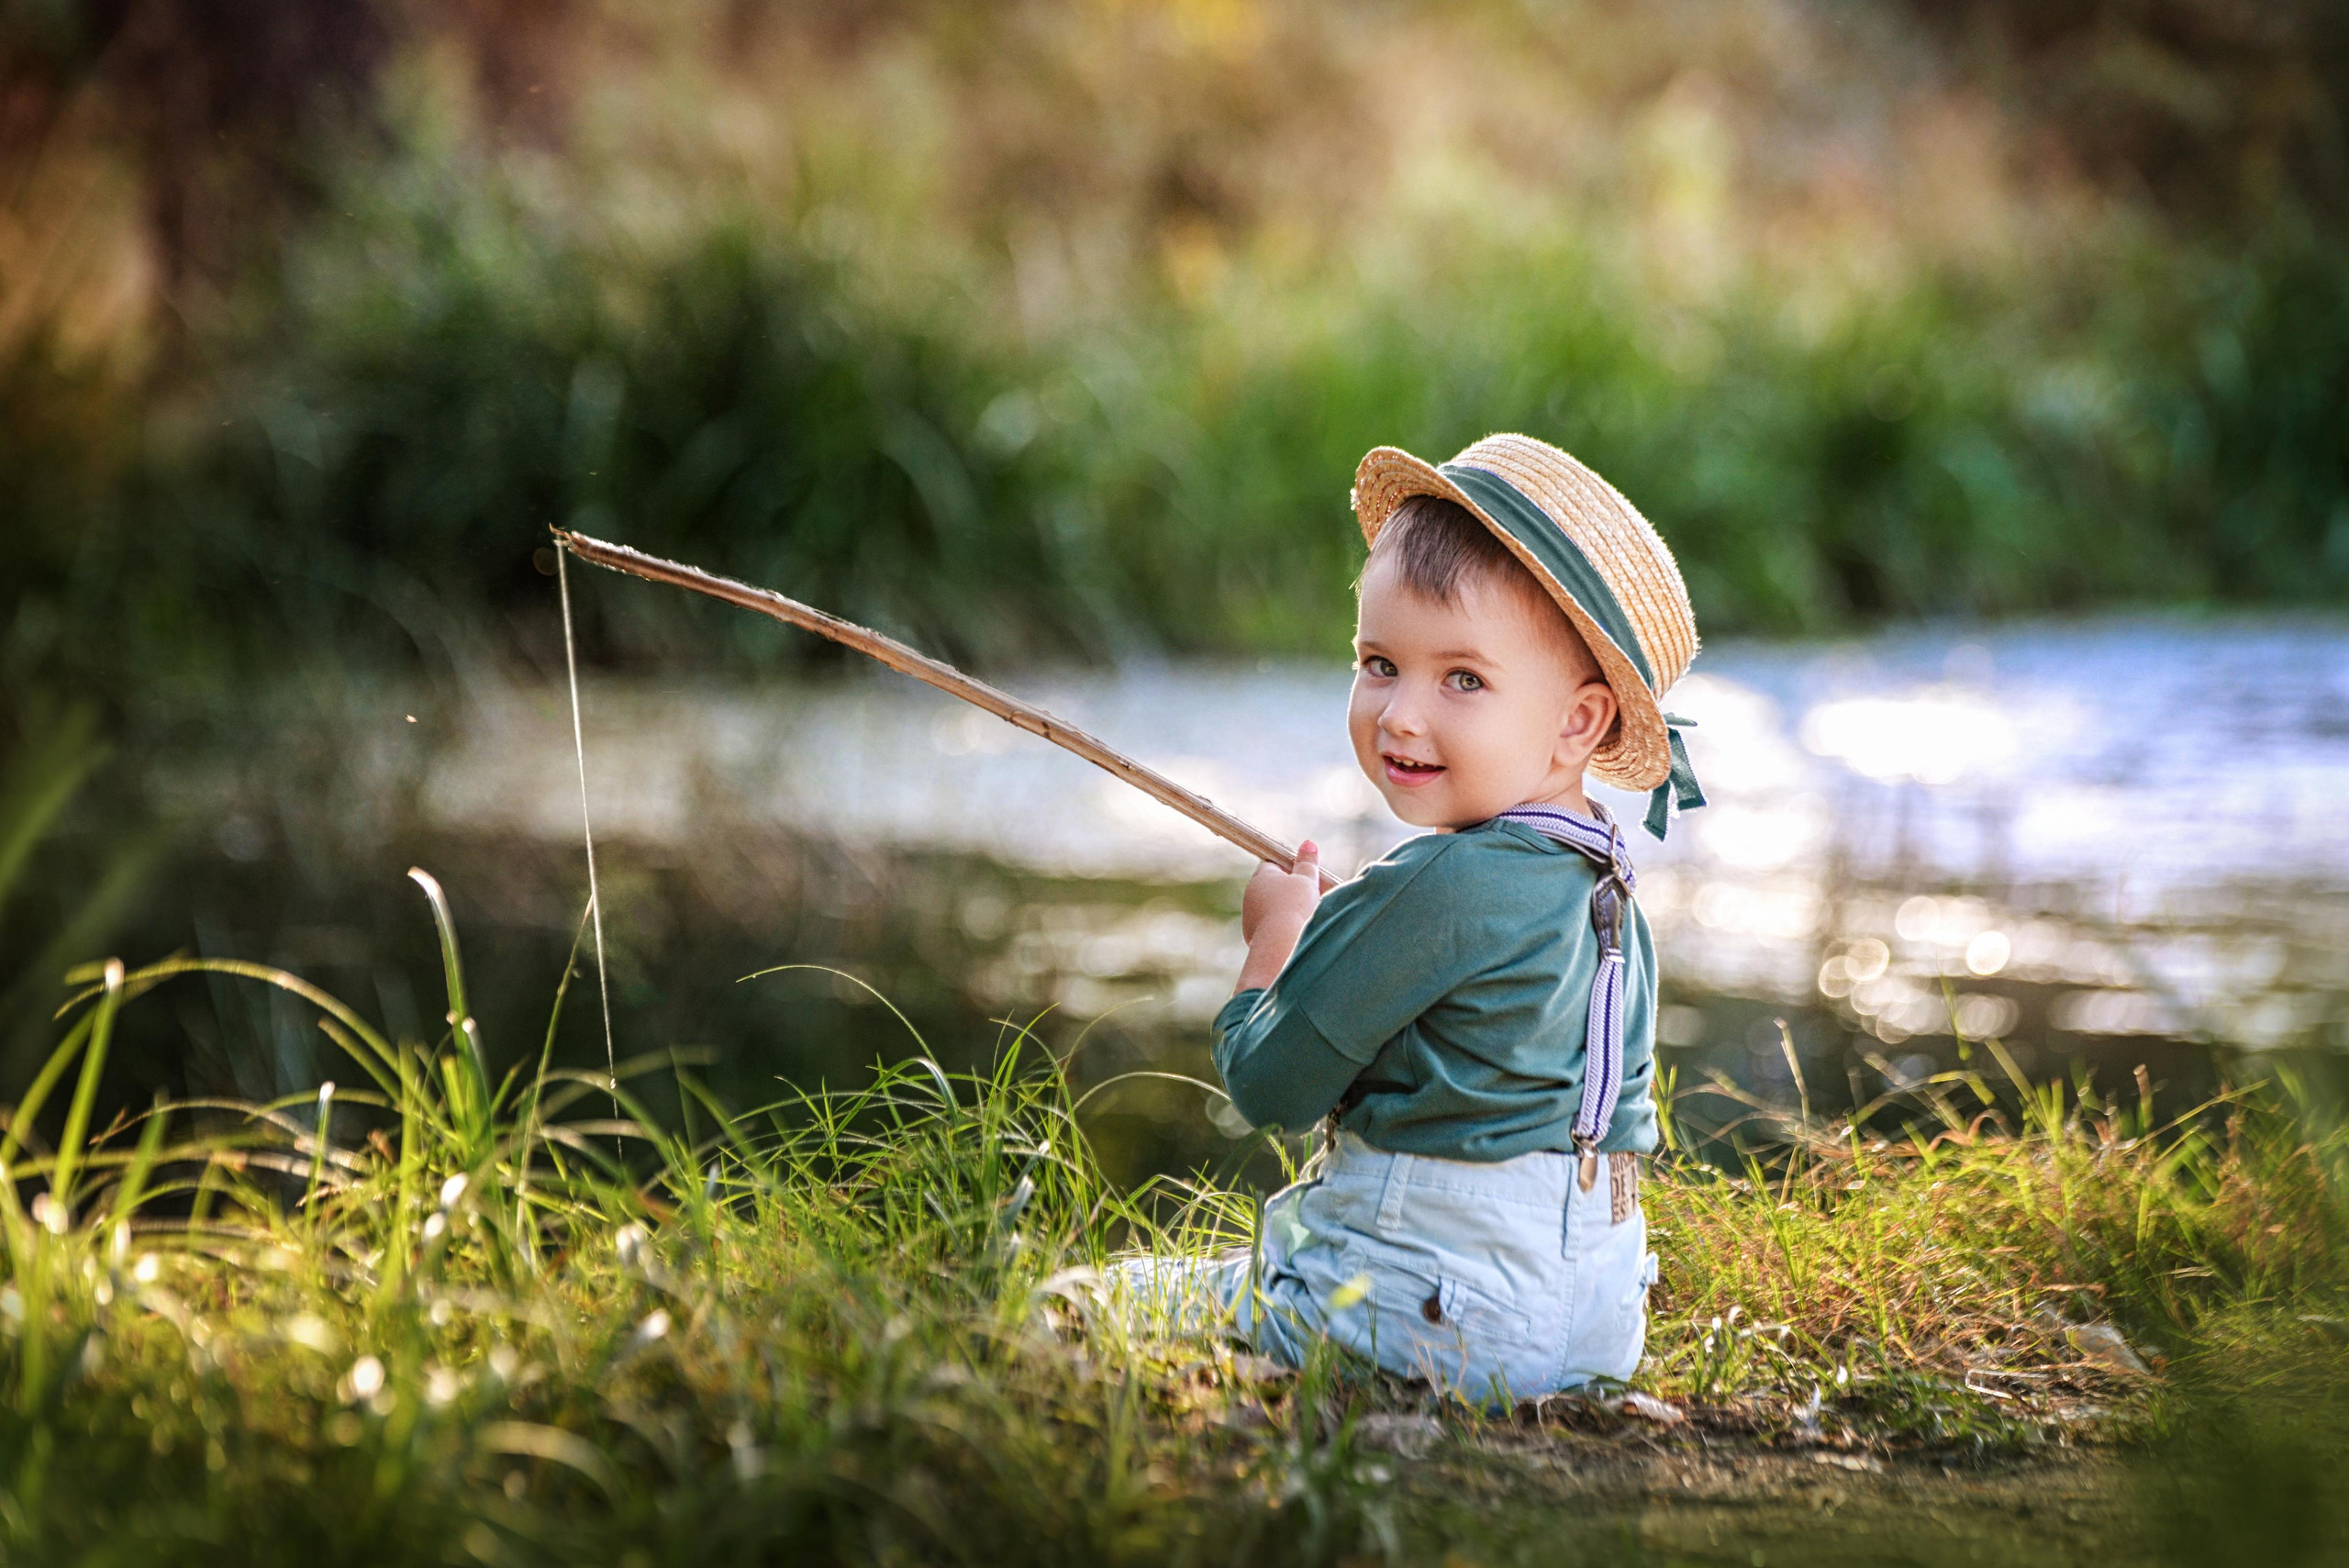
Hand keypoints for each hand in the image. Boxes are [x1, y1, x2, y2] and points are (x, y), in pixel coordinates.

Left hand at [1236, 841, 1320, 991]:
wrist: (1281, 946)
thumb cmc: (1296, 907)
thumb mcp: (1307, 880)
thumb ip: (1307, 863)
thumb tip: (1308, 843)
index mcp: (1261, 876)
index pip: (1273, 865)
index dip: (1291, 870)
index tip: (1305, 879)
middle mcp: (1251, 894)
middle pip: (1272, 888)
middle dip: (1290, 892)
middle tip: (1310, 899)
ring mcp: (1249, 917)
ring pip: (1270, 909)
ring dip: (1286, 912)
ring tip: (1304, 919)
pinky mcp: (1252, 937)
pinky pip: (1269, 928)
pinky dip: (1281, 929)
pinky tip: (1293, 935)